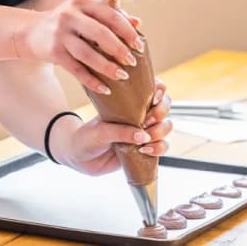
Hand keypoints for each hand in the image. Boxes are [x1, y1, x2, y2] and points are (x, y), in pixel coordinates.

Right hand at [18, 0, 144, 93]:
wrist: (31, 32)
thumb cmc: (65, 23)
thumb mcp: (84, 12)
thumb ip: (109, 16)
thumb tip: (138, 23)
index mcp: (81, 3)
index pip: (110, 15)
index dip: (127, 31)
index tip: (139, 45)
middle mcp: (69, 16)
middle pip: (100, 34)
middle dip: (119, 49)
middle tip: (132, 62)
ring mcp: (59, 34)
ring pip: (88, 54)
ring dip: (107, 67)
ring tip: (122, 76)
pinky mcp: (53, 52)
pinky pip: (76, 69)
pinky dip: (91, 81)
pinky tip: (104, 89)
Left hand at [51, 79, 171, 175]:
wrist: (80, 157)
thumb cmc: (87, 136)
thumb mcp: (100, 131)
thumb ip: (120, 132)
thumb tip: (143, 136)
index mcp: (127, 102)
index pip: (151, 88)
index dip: (159, 90)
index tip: (153, 98)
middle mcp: (138, 114)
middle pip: (164, 106)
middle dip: (161, 113)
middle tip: (147, 121)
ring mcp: (143, 131)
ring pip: (166, 127)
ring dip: (160, 131)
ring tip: (145, 139)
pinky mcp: (145, 148)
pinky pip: (162, 146)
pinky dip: (160, 148)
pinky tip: (145, 151)